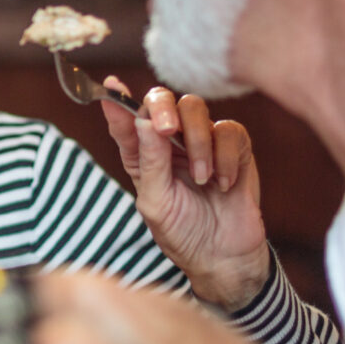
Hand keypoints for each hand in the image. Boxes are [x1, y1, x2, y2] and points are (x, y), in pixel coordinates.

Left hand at [101, 79, 269, 309]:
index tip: (111, 86)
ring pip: (196, 109)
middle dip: (163, 108)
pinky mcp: (233, 148)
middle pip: (163, 100)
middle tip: (167, 129)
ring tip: (203, 178)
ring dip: (197, 142)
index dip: (118, 100)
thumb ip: (150, 161)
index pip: (127, 120)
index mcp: (142, 155)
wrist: (224, 257)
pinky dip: (226, 156)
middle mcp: (169, 142)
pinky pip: (229, 130)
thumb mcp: (156, 202)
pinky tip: (223, 184)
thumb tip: (144, 121)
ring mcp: (202, 141)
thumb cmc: (182, 231)